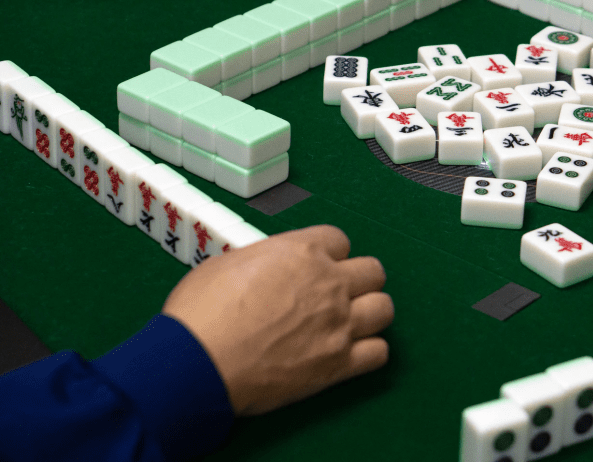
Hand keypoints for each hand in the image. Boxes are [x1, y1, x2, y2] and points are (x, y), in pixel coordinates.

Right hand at [162, 225, 393, 415]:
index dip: (328, 254)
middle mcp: (330, 283)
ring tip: (348, 324)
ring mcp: (339, 324)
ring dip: (369, 314)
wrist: (196, 364)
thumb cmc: (201, 312)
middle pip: (373, 271)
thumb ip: (265, 259)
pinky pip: (379, 353)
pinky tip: (350, 354)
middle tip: (336, 295)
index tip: (316, 268)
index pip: (340, 240)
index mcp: (303, 251)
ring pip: (384, 309)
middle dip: (357, 280)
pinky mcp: (339, 364)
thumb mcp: (229, 262)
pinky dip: (369, 353)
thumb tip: (271, 268)